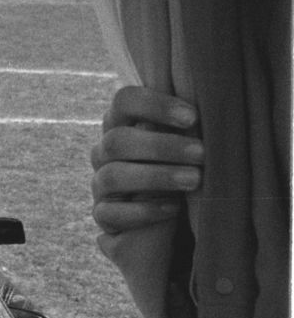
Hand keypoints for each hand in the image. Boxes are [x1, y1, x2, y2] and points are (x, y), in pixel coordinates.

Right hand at [90, 86, 201, 236]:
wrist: (169, 216)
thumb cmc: (184, 166)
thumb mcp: (184, 143)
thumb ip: (186, 127)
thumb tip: (216, 110)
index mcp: (122, 123)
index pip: (124, 100)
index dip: (154, 105)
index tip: (192, 117)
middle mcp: (105, 151)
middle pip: (117, 140)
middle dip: (161, 146)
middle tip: (201, 153)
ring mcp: (101, 183)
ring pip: (113, 175)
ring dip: (156, 176)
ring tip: (195, 180)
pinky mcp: (103, 214)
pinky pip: (112, 213)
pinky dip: (144, 210)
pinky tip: (174, 209)